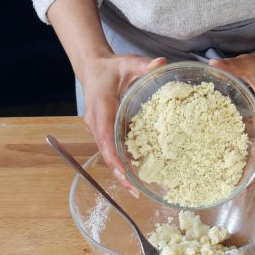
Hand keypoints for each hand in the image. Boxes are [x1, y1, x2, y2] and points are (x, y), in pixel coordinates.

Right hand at [80, 54, 166, 196]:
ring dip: (120, 173)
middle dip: (119, 174)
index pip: (104, 137)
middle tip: (135, 191)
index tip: (124, 173)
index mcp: (101, 108)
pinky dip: (122, 163)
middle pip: (106, 153)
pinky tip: (136, 175)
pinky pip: (112, 150)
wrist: (93, 67)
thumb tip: (161, 63)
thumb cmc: (111, 67)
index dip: (113, 157)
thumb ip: (144, 64)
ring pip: (108, 155)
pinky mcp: (103, 131)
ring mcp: (98, 128)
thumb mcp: (128, 63)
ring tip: (137, 190)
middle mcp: (96, 122)